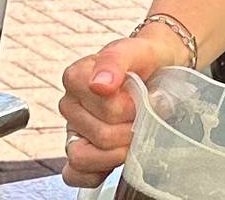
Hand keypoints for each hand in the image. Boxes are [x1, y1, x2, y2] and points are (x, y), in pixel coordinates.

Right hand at [59, 32, 188, 186]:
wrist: (155, 67)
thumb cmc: (143, 60)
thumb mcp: (134, 50)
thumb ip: (115, 61)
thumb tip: (100, 85)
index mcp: (75, 77)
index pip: (105, 109)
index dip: (131, 108)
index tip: (140, 96)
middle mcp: (69, 104)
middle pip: (101, 135)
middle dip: (129, 130)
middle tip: (141, 115)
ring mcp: (72, 129)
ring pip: (84, 157)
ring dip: (116, 152)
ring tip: (132, 135)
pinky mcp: (79, 151)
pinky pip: (74, 174)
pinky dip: (95, 172)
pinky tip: (114, 161)